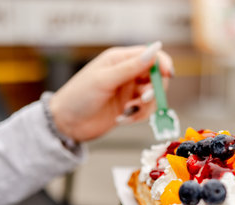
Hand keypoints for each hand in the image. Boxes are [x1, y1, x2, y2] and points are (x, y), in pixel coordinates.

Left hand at [49, 41, 172, 141]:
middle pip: (156, 77)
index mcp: (120, 59)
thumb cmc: (78, 97)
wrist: (66, 123)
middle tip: (144, 99)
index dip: (162, 64)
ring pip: (153, 96)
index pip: (150, 55)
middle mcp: (127, 74)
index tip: (168, 75)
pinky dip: (138, 116)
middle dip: (155, 89)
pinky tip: (122, 119)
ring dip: (146, 106)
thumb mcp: (104, 80)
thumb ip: (131, 68)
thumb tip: (154, 51)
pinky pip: (145, 110)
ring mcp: (128, 91)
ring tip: (129, 112)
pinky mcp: (128, 107)